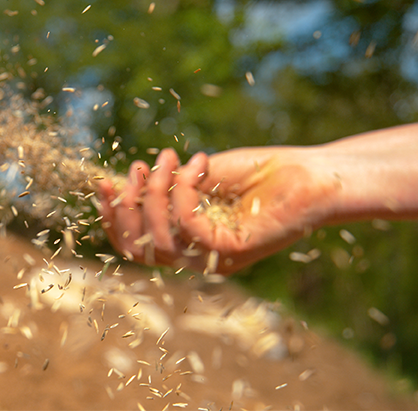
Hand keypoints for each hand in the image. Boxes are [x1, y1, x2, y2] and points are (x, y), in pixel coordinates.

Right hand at [97, 147, 338, 273]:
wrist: (316, 175)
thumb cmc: (263, 173)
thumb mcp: (201, 176)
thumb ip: (166, 186)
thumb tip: (123, 183)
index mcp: (187, 242)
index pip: (134, 245)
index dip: (111, 217)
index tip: (102, 181)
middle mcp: (197, 257)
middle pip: (138, 248)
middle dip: (127, 206)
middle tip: (138, 167)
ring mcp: (214, 257)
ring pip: (159, 239)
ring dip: (155, 193)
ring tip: (169, 159)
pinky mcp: (231, 250)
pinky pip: (188, 227)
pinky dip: (185, 192)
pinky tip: (199, 164)